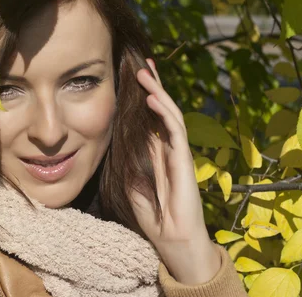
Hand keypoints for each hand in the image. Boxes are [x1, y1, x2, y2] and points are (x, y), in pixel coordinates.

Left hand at [129, 58, 220, 284]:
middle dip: (154, 86)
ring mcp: (179, 151)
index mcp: (157, 152)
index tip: (135, 77)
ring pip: (170, 113)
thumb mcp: (132, 181)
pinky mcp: (184, 159)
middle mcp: (169, 148)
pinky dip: (164, 112)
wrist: (172, 238)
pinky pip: (176, 129)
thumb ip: (129, 159)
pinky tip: (152, 98)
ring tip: (144, 72)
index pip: (151, 118)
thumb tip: (116, 137)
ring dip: (157, 91)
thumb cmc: (153, 215)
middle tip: (143, 64)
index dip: (145, 98)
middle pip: (162, 110)